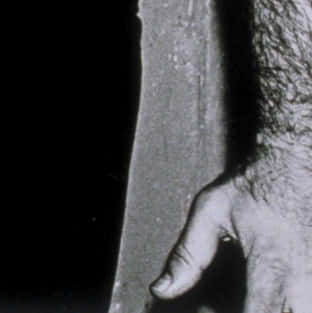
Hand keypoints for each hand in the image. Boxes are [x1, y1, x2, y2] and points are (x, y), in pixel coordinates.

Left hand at [151, 146, 311, 312]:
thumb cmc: (257, 183)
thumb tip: (162, 290)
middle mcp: (305, 284)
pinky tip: (269, 292)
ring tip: (251, 291)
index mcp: (272, 268)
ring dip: (270, 307)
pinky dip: (284, 302)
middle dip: (254, 311)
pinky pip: (305, 304)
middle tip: (236, 298)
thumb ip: (188, 256)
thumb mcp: (212, 211)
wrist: (298, 161)